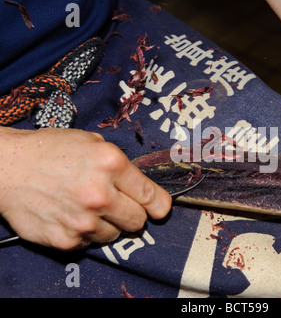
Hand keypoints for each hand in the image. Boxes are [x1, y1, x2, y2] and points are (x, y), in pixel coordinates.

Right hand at [0, 128, 171, 249]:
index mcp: (111, 164)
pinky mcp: (66, 240)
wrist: (7, 167)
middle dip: (132, 213)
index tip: (159, 209)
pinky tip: (71, 215)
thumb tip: (143, 188)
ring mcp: (83, 221)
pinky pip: (90, 243)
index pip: (153, 197)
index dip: (159, 205)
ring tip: (87, 207)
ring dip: (107, 224)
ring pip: (115, 235)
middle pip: (138, 221)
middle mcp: (100, 195)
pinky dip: (85, 233)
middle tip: (116, 204)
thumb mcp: (93, 142)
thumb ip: (121, 166)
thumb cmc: (50, 150)